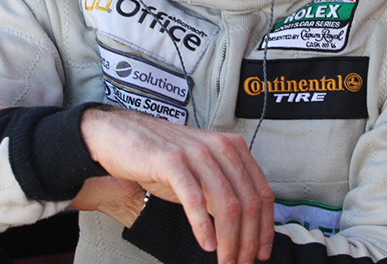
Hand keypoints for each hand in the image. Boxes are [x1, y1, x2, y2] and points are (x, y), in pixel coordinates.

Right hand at [81, 107, 274, 263]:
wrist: (120, 135)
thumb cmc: (161, 156)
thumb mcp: (201, 170)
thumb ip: (224, 189)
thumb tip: (246, 226)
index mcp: (233, 148)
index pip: (262, 192)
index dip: (266, 227)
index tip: (262, 250)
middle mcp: (220, 148)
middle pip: (248, 202)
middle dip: (248, 240)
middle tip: (242, 262)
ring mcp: (197, 154)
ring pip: (226, 204)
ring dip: (229, 240)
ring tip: (226, 260)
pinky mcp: (172, 162)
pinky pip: (195, 199)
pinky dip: (204, 227)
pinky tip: (207, 244)